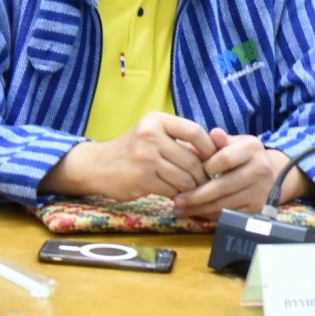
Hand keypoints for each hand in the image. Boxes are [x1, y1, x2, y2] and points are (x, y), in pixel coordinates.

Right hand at [44, 112, 216, 200]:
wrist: (97, 166)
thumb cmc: (132, 150)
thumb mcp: (153, 135)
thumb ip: (179, 140)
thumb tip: (217, 151)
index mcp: (156, 120)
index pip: (195, 131)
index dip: (209, 148)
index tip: (214, 160)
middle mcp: (150, 135)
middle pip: (192, 159)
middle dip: (202, 175)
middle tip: (205, 182)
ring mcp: (145, 157)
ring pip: (184, 178)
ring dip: (190, 187)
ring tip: (190, 189)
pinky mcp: (141, 178)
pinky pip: (171, 190)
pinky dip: (176, 194)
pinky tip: (174, 194)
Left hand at [171, 131, 311, 217]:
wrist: (270, 174)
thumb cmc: (242, 156)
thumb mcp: (232, 143)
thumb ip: (218, 141)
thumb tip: (212, 133)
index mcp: (252, 148)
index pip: (224, 159)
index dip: (204, 167)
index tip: (189, 172)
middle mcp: (260, 169)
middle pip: (223, 186)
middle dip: (196, 195)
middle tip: (177, 200)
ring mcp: (260, 191)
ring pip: (224, 204)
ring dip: (199, 209)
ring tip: (180, 209)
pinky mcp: (257, 209)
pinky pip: (229, 215)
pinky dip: (210, 216)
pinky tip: (195, 214)